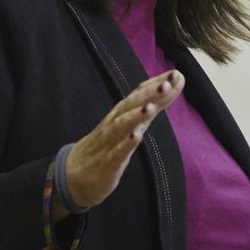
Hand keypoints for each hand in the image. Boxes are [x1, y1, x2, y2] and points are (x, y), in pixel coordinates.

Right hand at [65, 70, 184, 208]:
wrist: (74, 176)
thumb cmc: (108, 145)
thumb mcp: (133, 123)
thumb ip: (153, 105)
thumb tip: (173, 85)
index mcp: (122, 113)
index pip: (139, 94)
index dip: (156, 84)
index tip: (176, 74)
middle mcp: (114, 123)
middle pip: (131, 105)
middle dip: (149, 93)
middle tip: (168, 83)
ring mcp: (109, 142)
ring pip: (122, 125)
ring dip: (136, 115)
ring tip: (151, 107)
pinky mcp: (107, 162)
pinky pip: (117, 152)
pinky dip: (126, 143)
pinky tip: (136, 136)